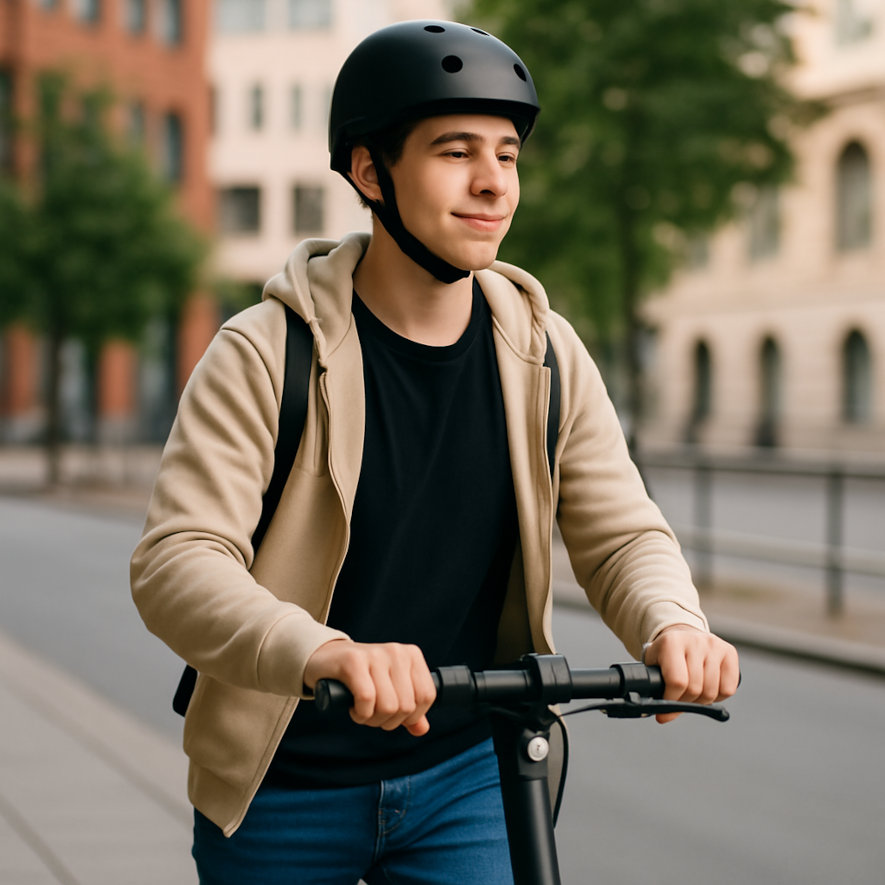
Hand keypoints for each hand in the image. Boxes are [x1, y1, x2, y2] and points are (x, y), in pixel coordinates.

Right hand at [303, 639, 435, 736]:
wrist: (326, 658)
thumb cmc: (362, 676)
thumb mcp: (390, 689)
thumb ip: (408, 709)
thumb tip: (422, 729)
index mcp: (411, 655)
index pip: (427, 696)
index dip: (411, 716)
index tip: (393, 715)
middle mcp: (397, 651)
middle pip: (406, 706)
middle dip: (388, 720)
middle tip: (373, 714)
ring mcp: (376, 654)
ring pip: (388, 705)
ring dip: (372, 719)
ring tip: (362, 710)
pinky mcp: (353, 660)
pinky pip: (367, 699)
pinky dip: (360, 713)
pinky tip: (353, 708)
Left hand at [642, 626, 739, 723]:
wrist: (683, 636)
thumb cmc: (666, 655)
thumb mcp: (653, 666)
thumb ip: (655, 688)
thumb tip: (663, 717)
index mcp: (671, 642)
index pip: (677, 681)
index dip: (672, 700)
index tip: (666, 707)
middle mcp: (694, 641)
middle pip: (695, 689)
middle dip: (686, 702)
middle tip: (679, 699)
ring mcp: (714, 645)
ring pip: (712, 691)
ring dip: (701, 701)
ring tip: (692, 694)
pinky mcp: (729, 652)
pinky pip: (728, 689)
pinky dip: (718, 696)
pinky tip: (708, 688)